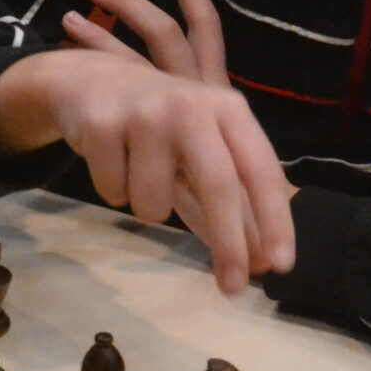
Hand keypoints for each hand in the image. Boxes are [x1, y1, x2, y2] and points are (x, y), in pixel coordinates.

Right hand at [0, 0, 295, 292]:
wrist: (89, 80)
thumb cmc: (159, 124)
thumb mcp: (201, 154)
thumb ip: (231, 205)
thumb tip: (261, 262)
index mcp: (227, 110)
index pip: (260, 169)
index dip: (274, 219)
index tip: (281, 266)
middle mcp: (191, 105)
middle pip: (218, 185)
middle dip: (228, 244)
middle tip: (234, 290)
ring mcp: (143, 112)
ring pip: (154, 204)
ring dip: (148, 207)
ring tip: (139, 174)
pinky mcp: (101, 124)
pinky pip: (114, 193)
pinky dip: (113, 190)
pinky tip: (111, 159)